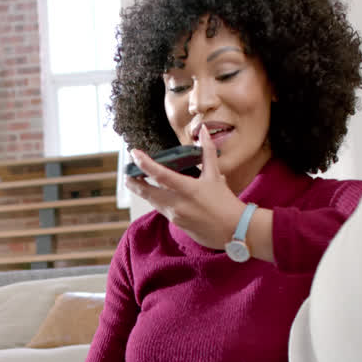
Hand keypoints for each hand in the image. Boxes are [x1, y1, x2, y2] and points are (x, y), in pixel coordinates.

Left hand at [125, 125, 245, 249]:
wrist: (235, 231)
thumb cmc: (226, 202)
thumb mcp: (216, 176)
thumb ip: (207, 152)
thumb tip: (204, 131)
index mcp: (188, 189)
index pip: (160, 175)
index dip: (144, 164)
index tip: (134, 154)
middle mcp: (178, 204)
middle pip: (147, 192)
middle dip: (134, 182)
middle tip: (126, 173)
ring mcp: (176, 216)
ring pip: (153, 202)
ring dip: (143, 192)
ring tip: (135, 182)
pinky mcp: (177, 225)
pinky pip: (162, 210)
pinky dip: (156, 200)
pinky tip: (155, 195)